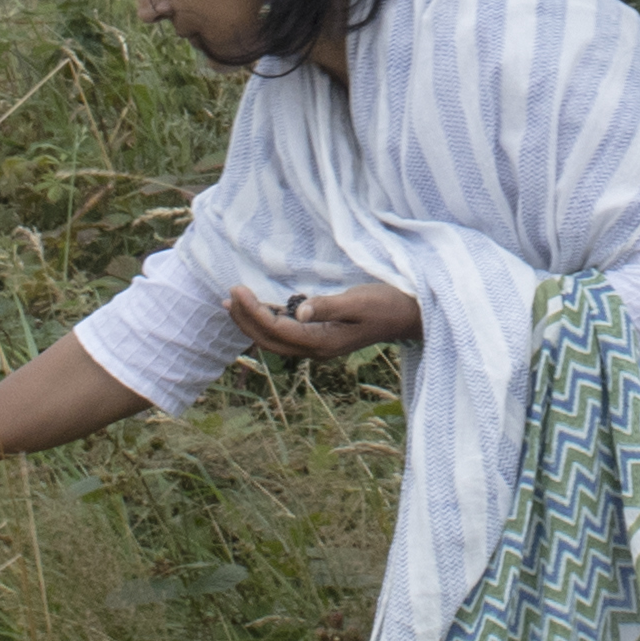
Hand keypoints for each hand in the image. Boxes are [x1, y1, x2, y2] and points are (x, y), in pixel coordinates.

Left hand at [220, 278, 420, 359]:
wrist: (410, 316)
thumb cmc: (388, 304)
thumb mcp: (359, 301)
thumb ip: (329, 306)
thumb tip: (298, 311)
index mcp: (324, 342)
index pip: (277, 330)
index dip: (253, 312)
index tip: (238, 290)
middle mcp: (317, 350)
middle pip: (270, 341)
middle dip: (246, 320)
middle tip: (229, 296)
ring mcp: (319, 346)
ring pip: (275, 341)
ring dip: (252, 324)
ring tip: (232, 305)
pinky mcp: (322, 338)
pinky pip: (286, 335)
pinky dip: (267, 323)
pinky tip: (259, 310)